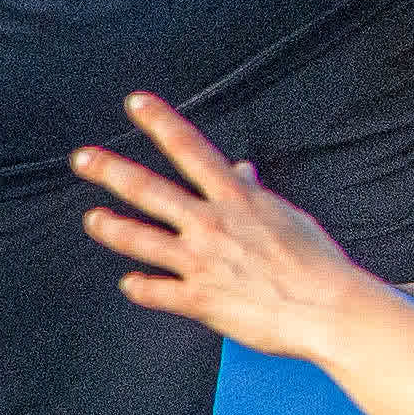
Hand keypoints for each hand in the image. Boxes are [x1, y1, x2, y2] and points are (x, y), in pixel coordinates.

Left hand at [73, 90, 383, 360]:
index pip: (192, 149)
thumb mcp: (287, 218)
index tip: (136, 102)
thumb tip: (240, 170)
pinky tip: (129, 283)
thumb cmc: (318, 264)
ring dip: (111, 227)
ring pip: (140, 239)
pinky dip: (139, 287)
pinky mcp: (199, 300)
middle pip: (149, 190)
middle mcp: (212, 225)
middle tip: (81, 158)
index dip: (161, 122)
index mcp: (237, 200)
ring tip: (93, 219)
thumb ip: (253, 194)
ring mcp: (200, 262)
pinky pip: (155, 291)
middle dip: (111, 171)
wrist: (331, 311)